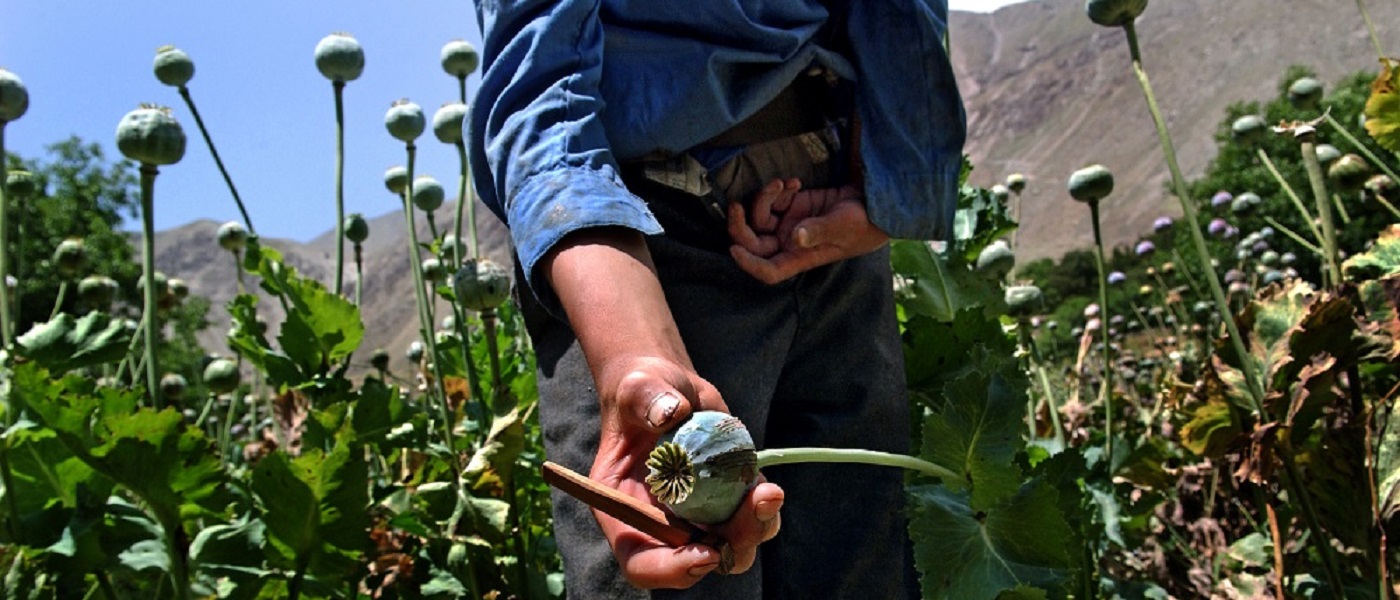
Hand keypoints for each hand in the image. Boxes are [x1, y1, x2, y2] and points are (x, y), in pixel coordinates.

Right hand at [543, 228, 783, 588]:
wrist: (671, 389)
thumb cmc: (641, 391)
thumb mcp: (637, 389)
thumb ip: (648, 400)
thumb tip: (672, 412)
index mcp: (624, 512)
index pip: (640, 562)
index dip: (669, 569)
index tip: (704, 553)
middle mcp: (660, 524)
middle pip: (695, 561)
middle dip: (730, 546)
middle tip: (753, 507)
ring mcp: (696, 516)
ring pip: (732, 547)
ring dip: (755, 528)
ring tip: (767, 492)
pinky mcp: (725, 502)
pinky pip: (751, 520)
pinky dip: (763, 508)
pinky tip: (766, 482)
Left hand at [727, 179, 888, 283]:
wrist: (876, 203)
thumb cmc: (865, 224)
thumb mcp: (844, 226)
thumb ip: (819, 230)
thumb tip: (797, 236)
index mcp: (801, 258)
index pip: (769, 271)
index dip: (749, 265)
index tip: (734, 249)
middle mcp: (791, 243)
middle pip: (754, 242)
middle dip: (741, 225)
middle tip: (735, 205)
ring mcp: (791, 223)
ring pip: (760, 216)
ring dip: (765, 198)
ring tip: (782, 184)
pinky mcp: (794, 205)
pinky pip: (774, 199)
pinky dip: (779, 188)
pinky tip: (796, 181)